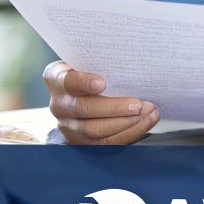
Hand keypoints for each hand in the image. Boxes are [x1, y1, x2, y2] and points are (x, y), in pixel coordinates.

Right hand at [44, 61, 158, 144]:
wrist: (76, 98)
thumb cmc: (88, 74)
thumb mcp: (86, 63)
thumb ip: (99, 62)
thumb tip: (130, 61)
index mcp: (56, 79)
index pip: (67, 80)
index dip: (84, 82)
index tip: (102, 83)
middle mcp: (59, 105)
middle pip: (84, 109)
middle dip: (114, 108)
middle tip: (138, 104)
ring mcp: (69, 126)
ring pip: (95, 130)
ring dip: (126, 122)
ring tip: (147, 112)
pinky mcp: (82, 142)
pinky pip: (107, 142)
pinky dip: (131, 132)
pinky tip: (146, 121)